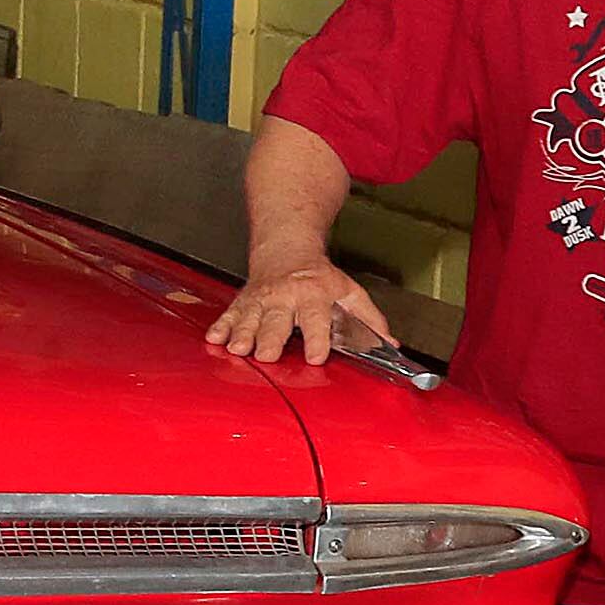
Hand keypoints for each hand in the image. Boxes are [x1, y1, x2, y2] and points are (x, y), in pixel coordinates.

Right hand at [203, 263, 398, 364]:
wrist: (285, 248)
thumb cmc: (318, 276)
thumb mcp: (349, 291)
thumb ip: (369, 319)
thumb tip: (389, 343)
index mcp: (314, 294)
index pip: (316, 319)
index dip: (316, 338)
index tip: (315, 356)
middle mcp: (285, 296)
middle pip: (277, 320)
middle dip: (271, 338)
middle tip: (267, 354)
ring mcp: (261, 299)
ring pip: (251, 318)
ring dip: (243, 334)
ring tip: (238, 349)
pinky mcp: (244, 301)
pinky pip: (230, 313)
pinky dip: (221, 326)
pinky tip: (216, 338)